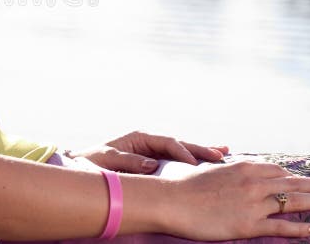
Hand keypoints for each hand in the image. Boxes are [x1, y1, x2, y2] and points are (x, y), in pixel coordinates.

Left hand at [65, 130, 228, 173]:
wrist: (84, 170)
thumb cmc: (93, 164)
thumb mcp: (106, 159)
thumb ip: (127, 161)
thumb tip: (150, 165)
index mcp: (140, 139)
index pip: (167, 143)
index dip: (182, 152)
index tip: (193, 164)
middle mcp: (150, 145)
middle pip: (180, 145)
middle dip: (200, 150)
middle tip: (220, 155)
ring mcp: (155, 155)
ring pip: (183, 154)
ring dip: (202, 155)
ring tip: (224, 154)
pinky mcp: (157, 167)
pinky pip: (178, 165)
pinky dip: (194, 164)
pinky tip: (212, 164)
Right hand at [167, 159, 309, 239]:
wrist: (171, 200)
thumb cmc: (184, 185)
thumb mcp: (208, 169)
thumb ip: (226, 169)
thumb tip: (228, 161)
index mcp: (243, 168)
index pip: (276, 171)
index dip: (293, 176)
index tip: (304, 180)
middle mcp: (252, 183)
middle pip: (291, 184)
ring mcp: (252, 204)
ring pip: (292, 202)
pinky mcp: (248, 224)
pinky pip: (280, 227)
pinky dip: (298, 228)